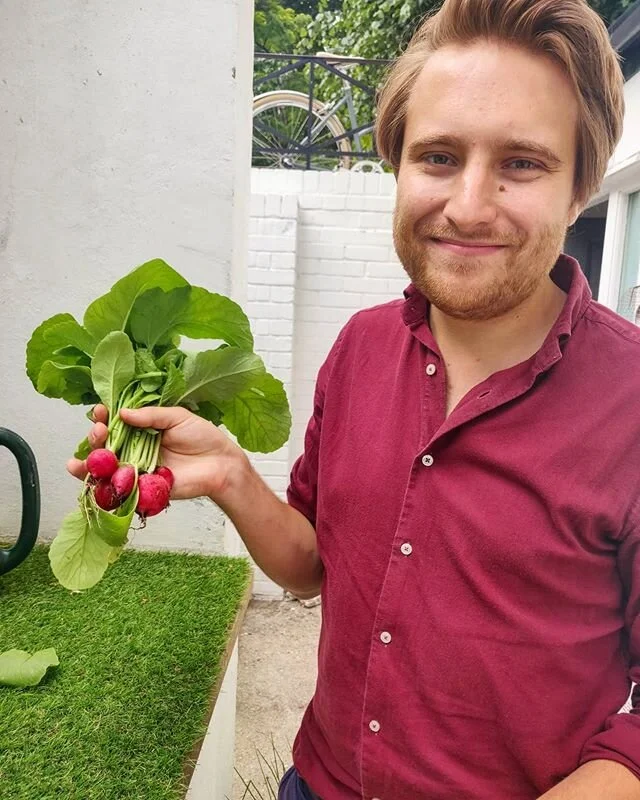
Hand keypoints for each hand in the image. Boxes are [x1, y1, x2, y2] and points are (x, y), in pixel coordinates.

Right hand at [66, 405, 246, 501]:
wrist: (221, 465)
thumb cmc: (204, 438)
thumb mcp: (178, 417)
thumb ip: (151, 415)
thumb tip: (122, 412)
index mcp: (143, 429)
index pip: (116, 422)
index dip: (104, 416)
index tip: (101, 410)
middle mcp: (135, 449)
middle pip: (105, 444)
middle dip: (96, 437)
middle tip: (100, 431)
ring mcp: (137, 469)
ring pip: (105, 467)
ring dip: (90, 461)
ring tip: (84, 455)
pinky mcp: (142, 488)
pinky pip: (117, 487)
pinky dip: (99, 483)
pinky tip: (87, 475)